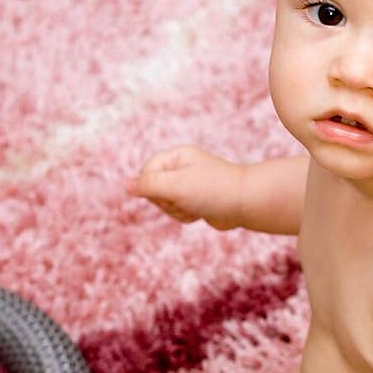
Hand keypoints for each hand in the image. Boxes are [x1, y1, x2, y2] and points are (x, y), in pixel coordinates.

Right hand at [127, 145, 244, 230]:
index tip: (169, 192)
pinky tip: (200, 214)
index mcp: (176, 156)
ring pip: (165, 204)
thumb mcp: (176, 185)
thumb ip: (149, 185)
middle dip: (167, 202)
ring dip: (177, 211)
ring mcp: (188, 185)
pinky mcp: (195, 200)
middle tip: (186, 200)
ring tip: (196, 207)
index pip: (147, 172)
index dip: (152, 187)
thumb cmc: (213, 190)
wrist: (246, 203)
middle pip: (154, 190)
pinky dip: (186, 216)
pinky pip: (178, 212)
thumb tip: (125, 186)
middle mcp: (181, 168)